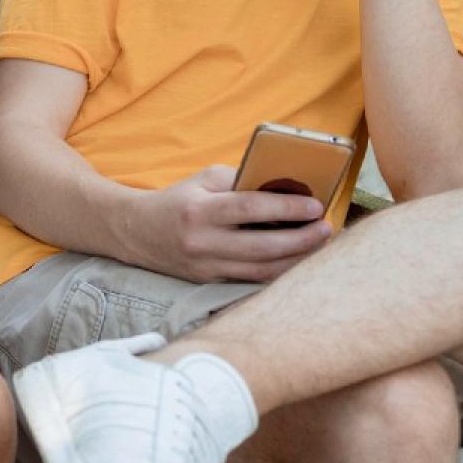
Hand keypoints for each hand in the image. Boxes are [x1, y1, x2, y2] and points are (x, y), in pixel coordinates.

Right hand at [126, 165, 332, 283]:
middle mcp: (201, 242)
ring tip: (318, 244)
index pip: (249, 209)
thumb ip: (241, 182)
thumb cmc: (178, 199)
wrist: (136, 231)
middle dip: (302, 239)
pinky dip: (278, 271)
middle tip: (326, 228)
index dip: (286, 208)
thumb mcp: (203, 180)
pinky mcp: (209, 282)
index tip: (315, 206)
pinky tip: (296, 260)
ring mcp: (205, 267)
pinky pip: (251, 281)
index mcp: (198, 211)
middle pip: (262, 247)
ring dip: (296, 259)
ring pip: (261, 270)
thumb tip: (284, 188)